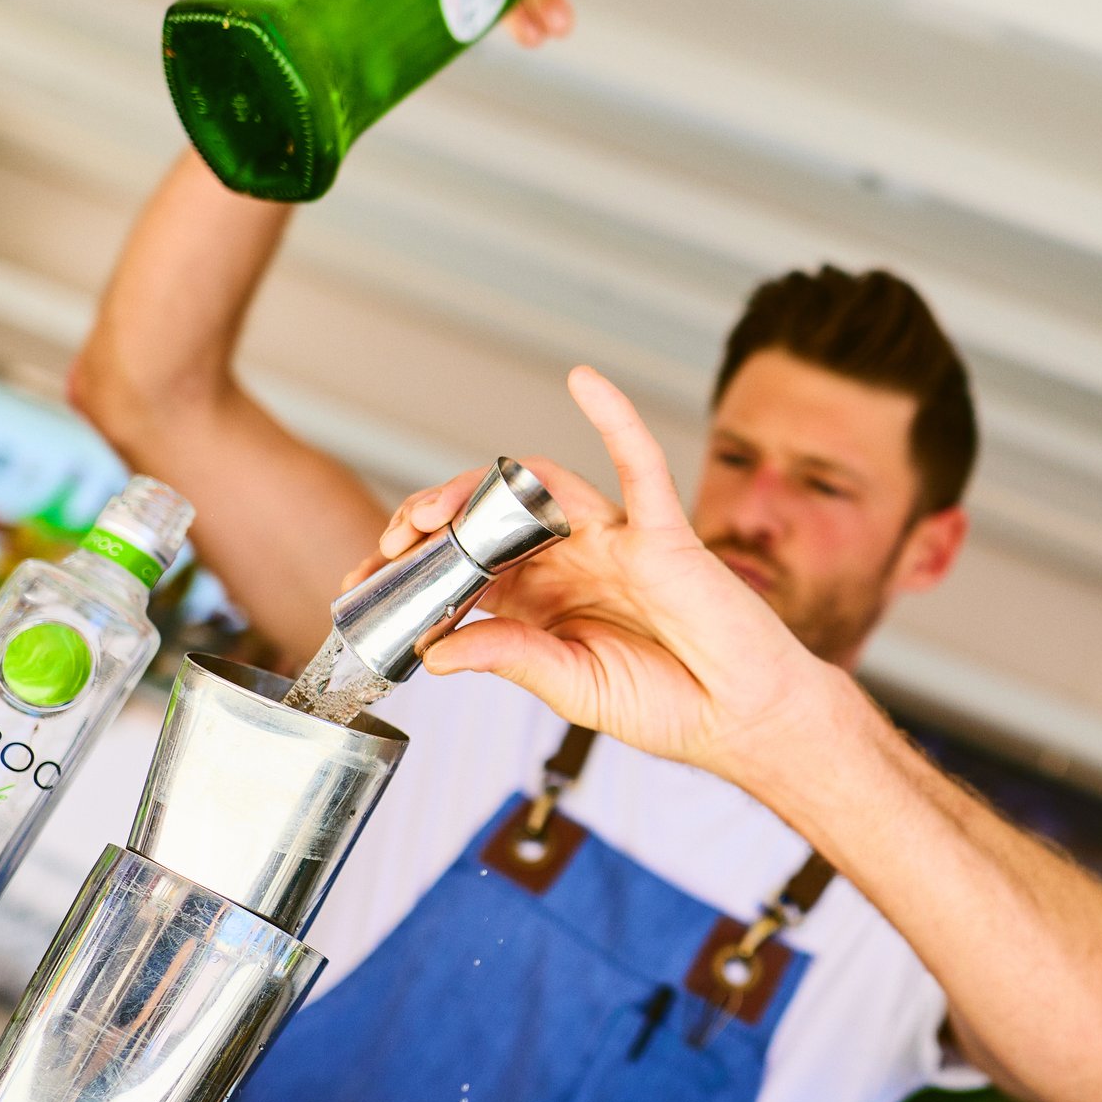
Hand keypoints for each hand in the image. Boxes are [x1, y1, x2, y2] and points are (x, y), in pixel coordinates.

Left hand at [353, 368, 851, 785]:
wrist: (741, 719)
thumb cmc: (668, 705)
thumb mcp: (569, 688)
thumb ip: (508, 657)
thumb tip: (434, 651)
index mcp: (540, 598)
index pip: (461, 562)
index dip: (410, 566)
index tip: (360, 582)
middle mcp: (568, 558)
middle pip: (485, 513)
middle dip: (428, 522)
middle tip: (389, 545)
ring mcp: (612, 538)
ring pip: (535, 486)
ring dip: (476, 490)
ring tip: (430, 515)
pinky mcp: (663, 532)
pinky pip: (639, 465)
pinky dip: (615, 418)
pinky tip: (586, 382)